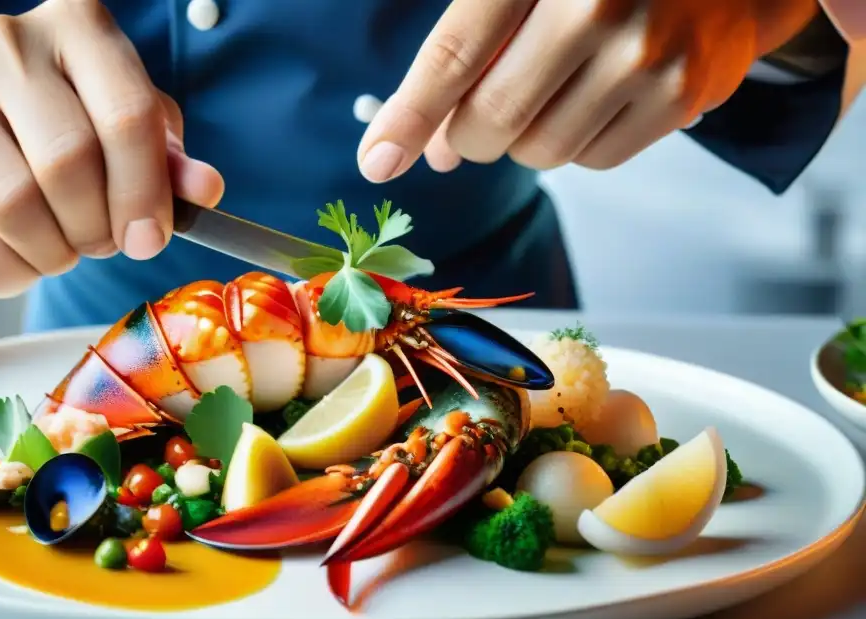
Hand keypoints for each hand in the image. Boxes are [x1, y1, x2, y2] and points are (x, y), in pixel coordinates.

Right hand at [0, 0, 223, 297]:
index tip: (149, 239)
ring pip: (14, 207)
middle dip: (98, 227)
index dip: (145, 193)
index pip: (127, 117)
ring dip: (55, 253)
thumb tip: (204, 191)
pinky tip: (22, 253)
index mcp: (78, 26)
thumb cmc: (78, 122)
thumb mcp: (134, 130)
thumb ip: (170, 161)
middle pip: (67, 163)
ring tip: (63, 245)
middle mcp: (4, 45)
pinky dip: (11, 275)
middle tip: (102, 240)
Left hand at [358, 0, 820, 179]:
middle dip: (470, 135)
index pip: (454, 56)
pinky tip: (595, 99)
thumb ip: (470, 49)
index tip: (378, 162)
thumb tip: (434, 148)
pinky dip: (577, 144)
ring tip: (553, 90)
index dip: (409, 117)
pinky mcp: (681, 95)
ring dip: (526, 139)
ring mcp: (644, 53)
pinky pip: (593, 161)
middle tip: (479, 119)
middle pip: (492, 121)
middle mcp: (594, 5)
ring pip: (540, 153)